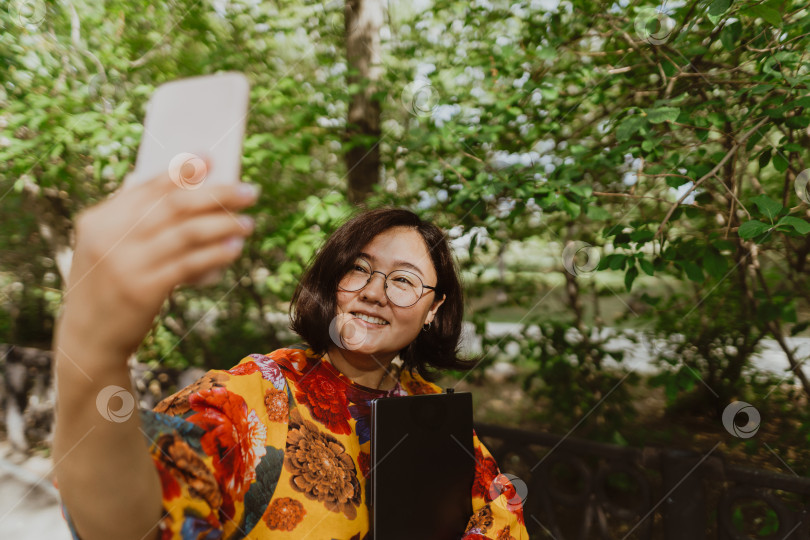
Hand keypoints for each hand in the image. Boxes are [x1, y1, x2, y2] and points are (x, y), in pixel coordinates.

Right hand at [59, 169, 258, 362]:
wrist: (88, 341)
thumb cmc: (107, 288)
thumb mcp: (104, 249)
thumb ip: (131, 220)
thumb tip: (176, 184)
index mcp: (98, 220)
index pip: (148, 187)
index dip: (182, 170)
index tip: (211, 158)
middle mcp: (109, 237)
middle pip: (174, 205)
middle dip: (218, 194)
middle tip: (250, 192)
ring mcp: (125, 264)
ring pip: (187, 233)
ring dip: (225, 225)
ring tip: (248, 224)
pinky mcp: (143, 290)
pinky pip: (189, 265)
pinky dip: (216, 254)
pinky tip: (235, 248)